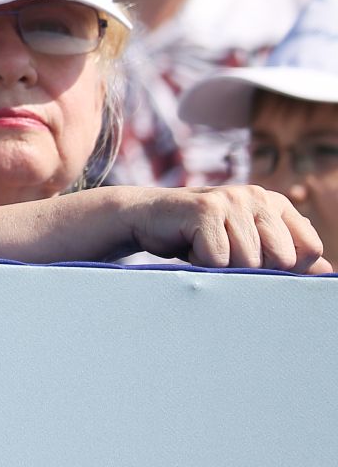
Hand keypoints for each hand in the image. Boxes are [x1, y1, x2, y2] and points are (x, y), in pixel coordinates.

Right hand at [118, 185, 330, 273]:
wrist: (147, 217)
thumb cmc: (201, 235)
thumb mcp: (249, 244)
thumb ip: (288, 256)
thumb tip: (329, 271)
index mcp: (276, 204)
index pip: (310, 249)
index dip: (285, 267)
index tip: (255, 260)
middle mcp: (258, 196)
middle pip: (282, 259)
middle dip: (252, 269)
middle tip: (226, 254)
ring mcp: (231, 200)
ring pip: (248, 263)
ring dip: (223, 267)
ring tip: (204, 248)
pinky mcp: (205, 210)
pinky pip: (218, 260)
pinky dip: (201, 263)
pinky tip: (190, 247)